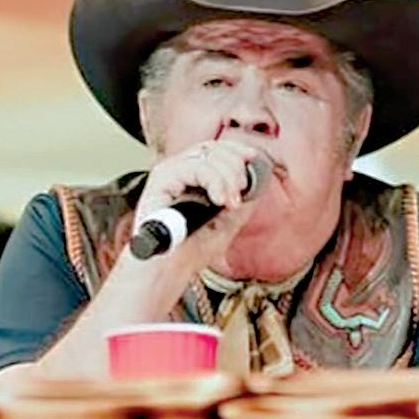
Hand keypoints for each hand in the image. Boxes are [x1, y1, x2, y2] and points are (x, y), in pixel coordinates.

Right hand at [133, 140, 267, 272]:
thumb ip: (242, 201)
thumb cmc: (191, 249)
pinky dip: (214, 181)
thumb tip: (258, 181)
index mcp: (193, 177)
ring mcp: (169, 173)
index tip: (253, 159)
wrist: (169, 270)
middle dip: (235, 167)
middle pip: (213, 148)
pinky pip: (195, 167)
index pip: (216, 150)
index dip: (237, 150)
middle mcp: (179, 171)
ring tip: (230, 202)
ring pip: (206, 156)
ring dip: (227, 177)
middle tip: (240, 193)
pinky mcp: (160, 179)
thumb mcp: (228, 223)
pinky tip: (220, 200)